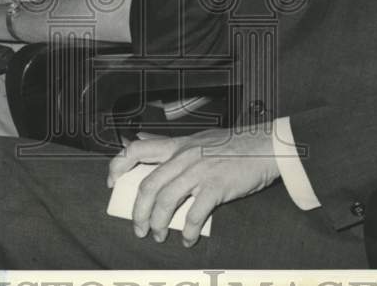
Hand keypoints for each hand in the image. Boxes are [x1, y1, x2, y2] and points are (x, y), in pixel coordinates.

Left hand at [107, 127, 279, 246]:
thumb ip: (167, 142)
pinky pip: (196, 213)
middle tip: (139, 229)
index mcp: (177, 145)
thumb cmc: (231, 143)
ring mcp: (199, 171)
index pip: (136, 149)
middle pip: (148, 186)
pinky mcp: (216, 186)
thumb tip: (141, 138)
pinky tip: (189, 239)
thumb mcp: (195, 137)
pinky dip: (189, 231)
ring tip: (160, 236)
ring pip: (166, 201)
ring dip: (159, 224)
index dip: (118, 166)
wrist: (265, 145)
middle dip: (139, 212)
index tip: (111, 183)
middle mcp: (184, 157)